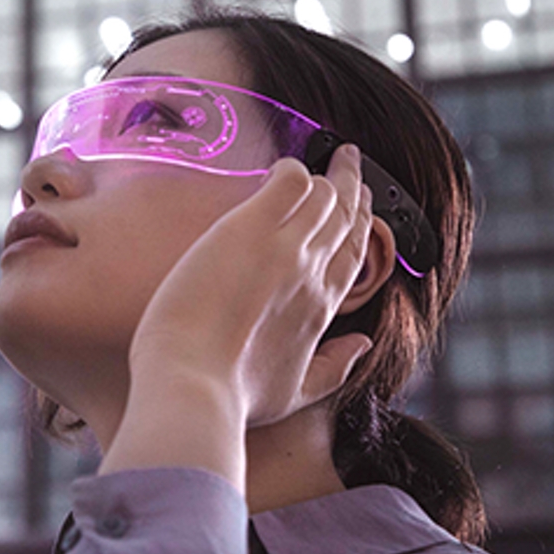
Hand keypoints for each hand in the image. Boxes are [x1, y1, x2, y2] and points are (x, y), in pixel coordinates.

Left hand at [127, 143, 374, 427]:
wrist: (191, 384)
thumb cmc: (231, 396)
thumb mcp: (294, 393)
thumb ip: (333, 368)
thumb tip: (362, 346)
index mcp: (321, 308)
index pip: (353, 253)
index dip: (360, 223)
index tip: (359, 203)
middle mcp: (312, 273)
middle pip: (345, 217)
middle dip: (352, 187)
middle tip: (351, 163)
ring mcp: (285, 248)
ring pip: (324, 195)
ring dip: (327, 175)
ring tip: (327, 157)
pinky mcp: (249, 229)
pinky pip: (288, 181)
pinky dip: (292, 169)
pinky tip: (283, 167)